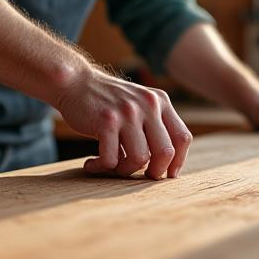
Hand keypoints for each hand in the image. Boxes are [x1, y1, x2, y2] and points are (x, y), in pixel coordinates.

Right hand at [56, 68, 191, 179]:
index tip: (168, 174)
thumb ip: (156, 125)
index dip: (178, 161)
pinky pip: (112, 160)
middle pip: (165, 152)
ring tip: (111, 167)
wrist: (76, 82)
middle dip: (155, 172)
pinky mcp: (106, 122)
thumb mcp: (139, 103)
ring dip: (124, 170)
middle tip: (142, 176)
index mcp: (160, 101)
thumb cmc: (108, 101)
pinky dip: (102, 167)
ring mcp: (127, 113)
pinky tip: (92, 163)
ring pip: (139, 159)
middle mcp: (148, 105)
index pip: (182, 138)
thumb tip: (169, 164)